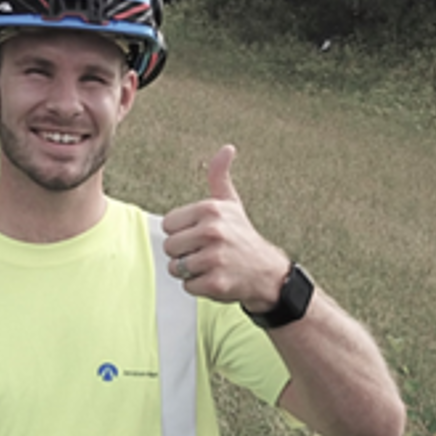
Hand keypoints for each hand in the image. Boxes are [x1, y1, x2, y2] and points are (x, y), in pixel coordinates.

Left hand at [161, 145, 290, 312]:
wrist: (266, 272)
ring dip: (189, 270)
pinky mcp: (215, 283)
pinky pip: (187, 286)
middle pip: (169, 246)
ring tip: (210, 265)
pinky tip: (215, 277)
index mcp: (210, 210)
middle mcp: (212, 232)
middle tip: (206, 252)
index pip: (168, 224)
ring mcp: (214, 258)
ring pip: (175, 267)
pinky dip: (198, 286)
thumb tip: (227, 149)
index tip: (201, 234)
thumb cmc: (242, 236)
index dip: (182, 232)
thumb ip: (220, 176)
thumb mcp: (231, 204)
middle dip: (183, 252)